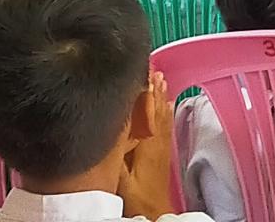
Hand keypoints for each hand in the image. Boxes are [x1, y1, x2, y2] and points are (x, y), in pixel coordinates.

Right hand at [119, 72, 174, 220]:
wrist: (153, 211)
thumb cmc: (136, 197)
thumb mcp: (119, 176)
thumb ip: (115, 153)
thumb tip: (108, 131)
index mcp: (148, 142)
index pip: (147, 109)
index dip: (145, 90)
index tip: (143, 71)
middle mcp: (157, 140)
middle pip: (156, 108)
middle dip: (153, 88)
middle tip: (151, 68)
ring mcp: (161, 146)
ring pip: (161, 114)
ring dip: (159, 96)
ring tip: (159, 78)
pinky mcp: (162, 153)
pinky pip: (164, 125)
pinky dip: (164, 112)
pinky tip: (166, 104)